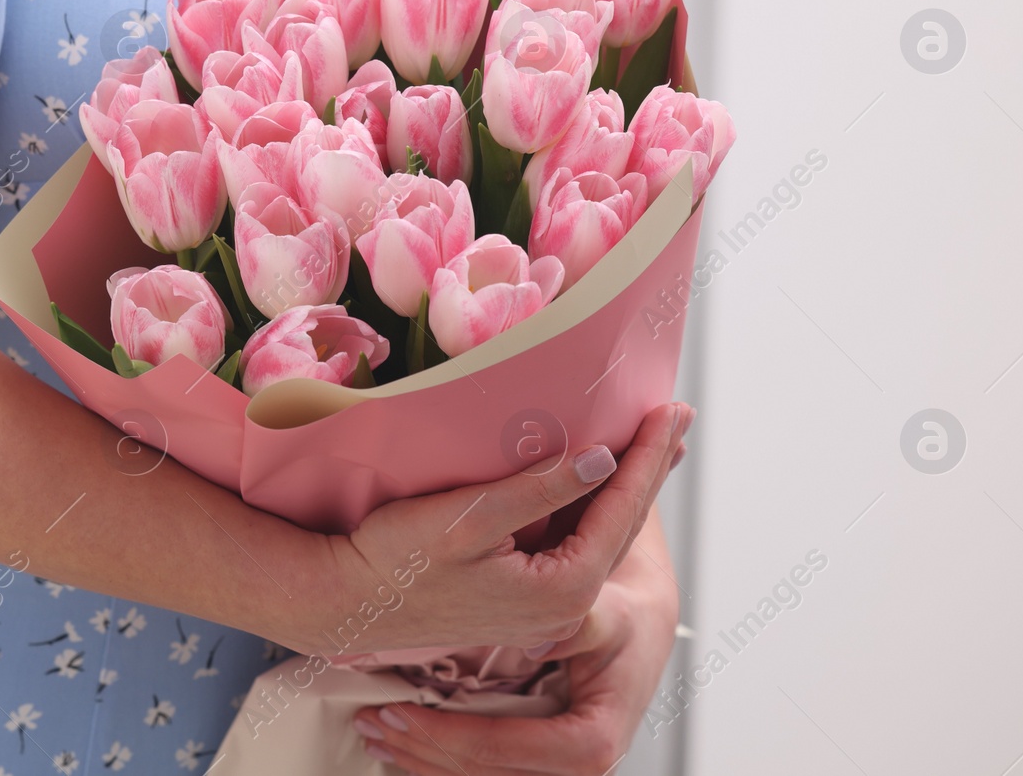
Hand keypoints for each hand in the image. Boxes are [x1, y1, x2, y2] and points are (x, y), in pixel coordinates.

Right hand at [308, 402, 687, 655]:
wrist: (344, 604)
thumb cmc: (394, 560)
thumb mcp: (466, 517)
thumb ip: (538, 491)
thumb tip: (603, 458)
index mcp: (560, 590)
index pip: (617, 509)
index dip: (645, 455)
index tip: (670, 409)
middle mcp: (562, 609)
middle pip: (620, 525)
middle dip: (649, 468)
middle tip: (678, 417)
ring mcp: (544, 613)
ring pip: (599, 537)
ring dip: (627, 489)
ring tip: (653, 444)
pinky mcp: (522, 605)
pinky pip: (574, 548)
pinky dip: (593, 510)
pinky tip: (600, 485)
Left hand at [352, 505, 682, 773]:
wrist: (636, 620)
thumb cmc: (622, 612)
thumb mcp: (607, 609)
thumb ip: (578, 622)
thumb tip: (543, 635)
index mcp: (597, 738)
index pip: (518, 753)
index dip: (458, 739)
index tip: (405, 711)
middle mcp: (577, 764)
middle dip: (425, 753)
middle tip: (375, 721)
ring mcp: (553, 765)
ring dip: (422, 761)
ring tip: (374, 732)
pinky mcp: (535, 757)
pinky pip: (482, 769)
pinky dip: (436, 758)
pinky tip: (399, 742)